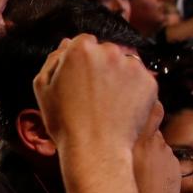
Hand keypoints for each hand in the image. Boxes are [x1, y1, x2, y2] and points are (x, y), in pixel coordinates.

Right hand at [33, 33, 157, 154]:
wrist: (96, 150)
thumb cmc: (66, 123)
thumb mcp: (43, 90)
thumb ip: (53, 61)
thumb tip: (66, 45)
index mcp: (81, 49)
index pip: (84, 42)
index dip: (81, 61)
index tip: (81, 79)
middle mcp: (109, 51)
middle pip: (106, 50)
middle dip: (101, 66)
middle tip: (94, 94)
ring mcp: (132, 66)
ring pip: (125, 64)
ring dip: (119, 77)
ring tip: (108, 104)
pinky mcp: (149, 81)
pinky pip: (140, 80)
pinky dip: (133, 91)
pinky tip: (121, 108)